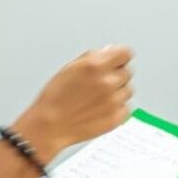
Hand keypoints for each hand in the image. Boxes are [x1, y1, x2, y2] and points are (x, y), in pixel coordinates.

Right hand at [14, 46, 134, 155]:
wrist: (50, 125)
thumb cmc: (54, 98)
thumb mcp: (70, 68)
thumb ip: (93, 57)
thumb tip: (108, 52)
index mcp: (96, 66)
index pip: (125, 53)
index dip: (120, 56)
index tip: (117, 60)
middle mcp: (107, 82)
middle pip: (127, 71)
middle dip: (116, 74)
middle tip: (100, 82)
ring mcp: (113, 101)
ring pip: (128, 90)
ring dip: (118, 91)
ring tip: (98, 97)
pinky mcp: (116, 118)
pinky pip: (126, 107)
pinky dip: (117, 108)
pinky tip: (100, 108)